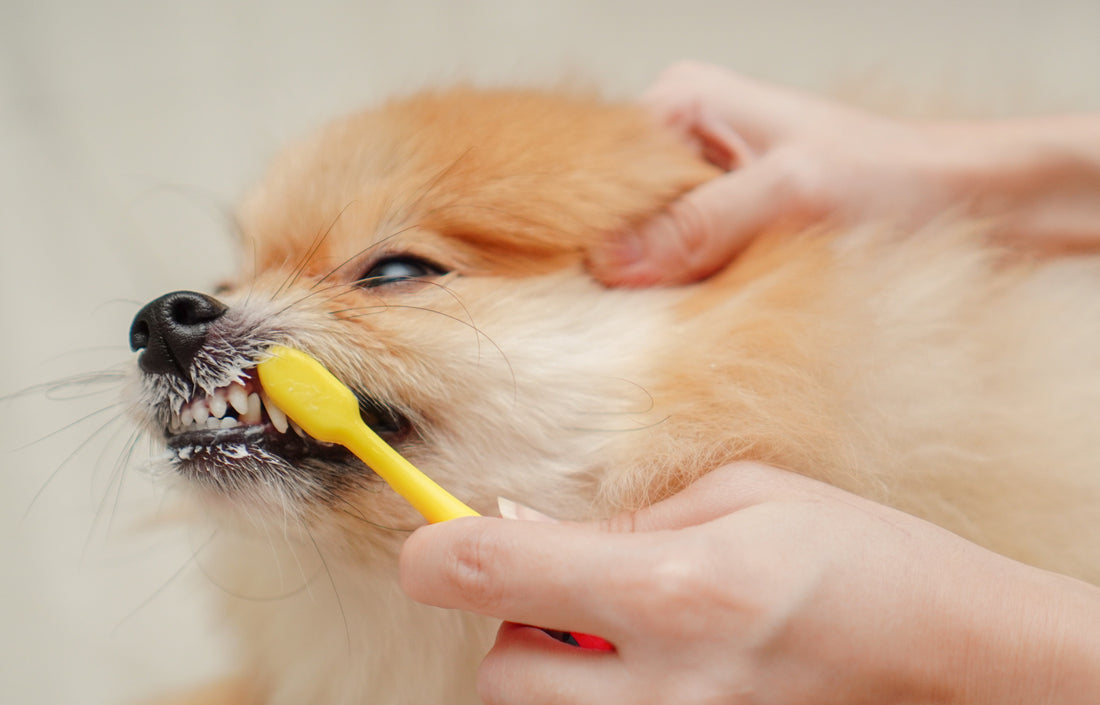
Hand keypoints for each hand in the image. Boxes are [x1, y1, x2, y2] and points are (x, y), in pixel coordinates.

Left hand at [400, 462, 1099, 704]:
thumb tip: (521, 530)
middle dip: (507, 625)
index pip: (493, 573)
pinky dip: (591, 697)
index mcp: (674, 588)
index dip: (435, 548)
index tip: (429, 537)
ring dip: (546, 672)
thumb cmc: (858, 556)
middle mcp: (662, 685)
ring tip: (622, 632)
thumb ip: (621, 520)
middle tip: (566, 587)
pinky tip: (648, 666)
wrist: (954, 663)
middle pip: (496, 673)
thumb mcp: (742, 495)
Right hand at [590, 61, 1099, 285]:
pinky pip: (683, 262)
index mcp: (682, 101)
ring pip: (648, 244)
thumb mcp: (791, 194)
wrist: (967, 202)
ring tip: (670, 317)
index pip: (600, 171)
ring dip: (659, 284)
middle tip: (631, 315)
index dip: (591, 231)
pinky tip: (697, 315)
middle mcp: (683, 137)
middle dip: (624, 263)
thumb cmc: (893, 178)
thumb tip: (610, 264)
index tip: (585, 288)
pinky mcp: (727, 222)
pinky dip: (688, 293)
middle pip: (618, 212)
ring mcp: (703, 183)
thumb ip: (701, 225)